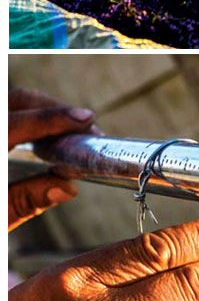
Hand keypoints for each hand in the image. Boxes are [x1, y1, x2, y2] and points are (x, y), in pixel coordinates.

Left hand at [8, 88, 97, 231]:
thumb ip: (25, 200)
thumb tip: (67, 188)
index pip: (16, 122)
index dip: (53, 118)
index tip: (87, 119)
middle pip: (18, 100)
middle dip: (55, 108)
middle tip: (87, 125)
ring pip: (12, 101)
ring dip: (42, 108)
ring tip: (71, 128)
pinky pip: (9, 112)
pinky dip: (28, 115)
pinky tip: (43, 133)